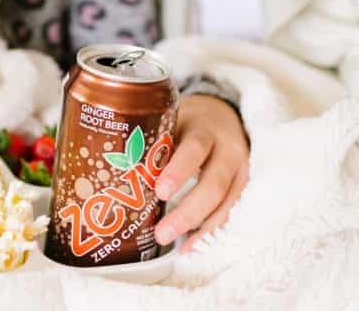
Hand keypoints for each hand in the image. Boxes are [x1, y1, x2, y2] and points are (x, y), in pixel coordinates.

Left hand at [154, 94, 248, 252]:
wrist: (224, 114)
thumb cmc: (191, 121)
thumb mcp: (175, 119)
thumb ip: (155, 140)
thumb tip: (115, 168)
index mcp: (205, 128)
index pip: (195, 148)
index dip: (179, 171)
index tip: (159, 191)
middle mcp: (227, 149)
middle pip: (213, 184)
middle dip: (188, 212)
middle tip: (162, 231)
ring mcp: (240, 169)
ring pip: (225, 203)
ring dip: (199, 227)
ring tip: (173, 242)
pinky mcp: (243, 185)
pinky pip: (229, 212)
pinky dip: (209, 230)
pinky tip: (191, 244)